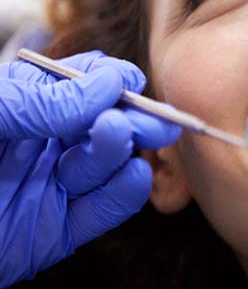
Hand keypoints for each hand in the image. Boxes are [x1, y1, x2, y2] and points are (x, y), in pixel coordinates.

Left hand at [0, 51, 180, 286]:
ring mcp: (52, 187)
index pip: (83, 85)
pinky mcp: (54, 231)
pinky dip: (123, 194)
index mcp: (27, 106)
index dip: (110, 80)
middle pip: (105, 125)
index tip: (128, 80)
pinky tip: (134, 175)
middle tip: (157, 117)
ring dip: (122, 150)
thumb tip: (107, 84)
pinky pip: (100, 211)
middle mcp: (45, 144)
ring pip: (105, 166)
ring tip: (121, 134)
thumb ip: (41, 100)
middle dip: (134, 118)